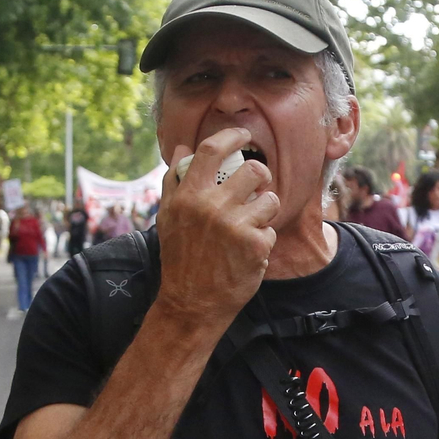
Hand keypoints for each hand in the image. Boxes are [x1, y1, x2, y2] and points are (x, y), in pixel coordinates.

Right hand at [153, 129, 276, 326]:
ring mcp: (235, 224)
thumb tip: (184, 148)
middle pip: (254, 170)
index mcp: (187, 195)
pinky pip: (271, 229)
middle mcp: (210, 206)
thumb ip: (175, 181)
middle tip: (257, 187)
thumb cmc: (180, 259)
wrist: (191, 303)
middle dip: (261, 177)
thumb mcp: (167, 218)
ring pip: (270, 199)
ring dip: (265, 211)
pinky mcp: (255, 244)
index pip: (212, 150)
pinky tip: (249, 253)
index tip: (244, 134)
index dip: (232, 136)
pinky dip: (263, 240)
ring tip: (251, 226)